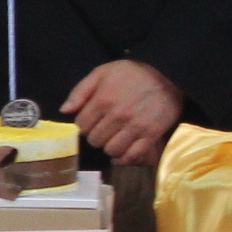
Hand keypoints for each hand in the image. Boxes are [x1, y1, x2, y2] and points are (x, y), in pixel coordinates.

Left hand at [63, 59, 183, 165]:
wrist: (167, 75)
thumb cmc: (132, 73)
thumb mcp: (102, 73)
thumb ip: (80, 91)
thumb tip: (65, 110)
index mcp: (103, 100)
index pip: (82, 126)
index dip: (84, 125)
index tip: (91, 121)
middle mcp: (117, 116)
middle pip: (95, 140)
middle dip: (96, 136)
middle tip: (103, 129)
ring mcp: (135, 127)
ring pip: (111, 150)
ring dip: (109, 147)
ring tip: (113, 138)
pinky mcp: (150, 135)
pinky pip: (132, 156)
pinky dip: (125, 158)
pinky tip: (122, 152)